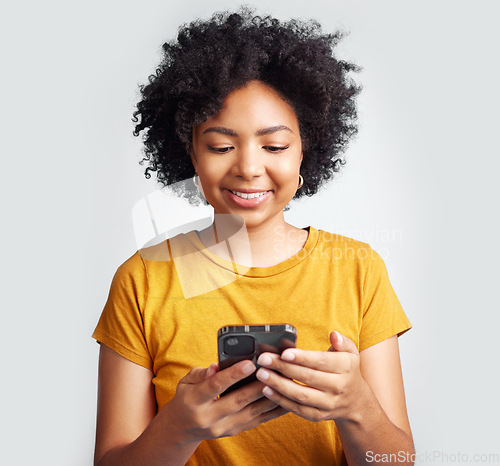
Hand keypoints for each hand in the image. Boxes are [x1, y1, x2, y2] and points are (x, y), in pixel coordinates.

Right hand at [161, 360, 286, 442]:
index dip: (233, 375)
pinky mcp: (234, 431)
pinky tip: (284, 399)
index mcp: (194, 401)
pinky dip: (271, 410)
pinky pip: (256, 421)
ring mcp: (223, 428)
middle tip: (274, 371)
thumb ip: (201, 373)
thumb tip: (216, 366)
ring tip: (283, 383)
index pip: (215, 386)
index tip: (250, 363)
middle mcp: (209, 417)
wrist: (183, 427)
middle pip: (238, 401)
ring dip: (269, 397)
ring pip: (251, 412)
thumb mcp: (185, 381)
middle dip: (257, 385)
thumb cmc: (187, 396)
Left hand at [255, 331, 368, 422]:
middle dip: (283, 368)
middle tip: (263, 359)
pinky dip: (281, 401)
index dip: (302, 357)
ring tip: (261, 374)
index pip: (321, 362)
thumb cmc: (347, 370)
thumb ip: (343, 342)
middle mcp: (338, 387)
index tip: (284, 353)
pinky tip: (267, 390)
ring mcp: (328, 403)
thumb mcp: (351, 353)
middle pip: (307, 377)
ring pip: (301, 395)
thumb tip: (334, 334)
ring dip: (278, 385)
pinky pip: (298, 409)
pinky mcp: (319, 416)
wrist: (356, 402)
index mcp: (345, 368)